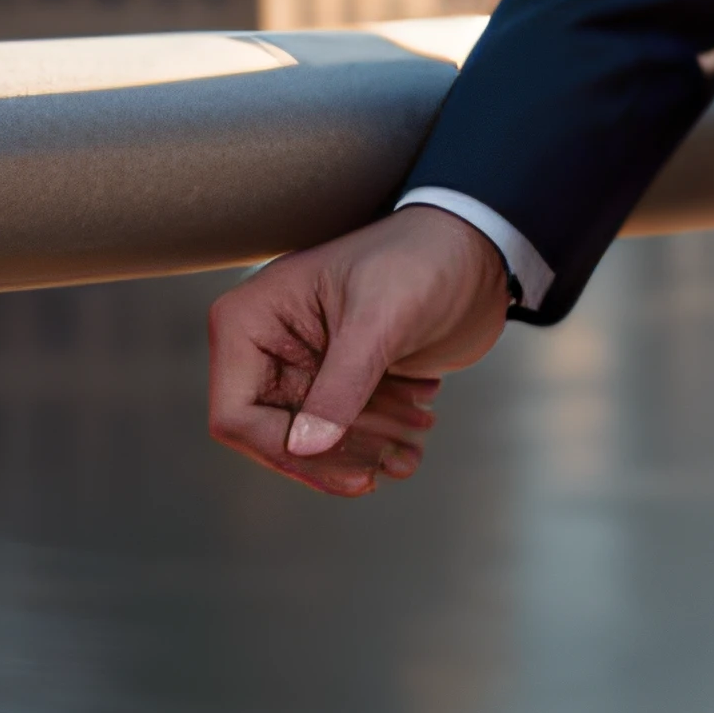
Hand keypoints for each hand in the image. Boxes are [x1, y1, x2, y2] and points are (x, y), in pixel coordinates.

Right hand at [206, 206, 512, 498]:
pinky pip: (341, 428)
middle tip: (390, 462)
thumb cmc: (423, 257)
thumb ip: (341, 384)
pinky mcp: (337, 377)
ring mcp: (301, 364)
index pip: (237, 415)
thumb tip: (304, 448)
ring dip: (362, 453)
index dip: (285, 449)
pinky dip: (376, 440)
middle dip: (335, 456)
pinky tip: (416, 438)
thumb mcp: (380, 319)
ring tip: (412, 452)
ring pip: (313, 439)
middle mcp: (266, 345)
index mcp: (251, 319)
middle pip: (276, 436)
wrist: (476, 246)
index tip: (349, 466)